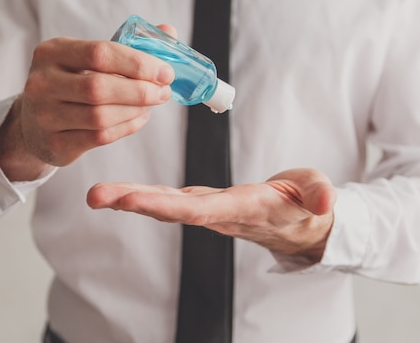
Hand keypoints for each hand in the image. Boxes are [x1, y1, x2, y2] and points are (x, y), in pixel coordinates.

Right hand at [0, 25, 176, 180]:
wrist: (34, 123)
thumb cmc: (71, 82)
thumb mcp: (89, 58)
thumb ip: (128, 45)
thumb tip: (169, 32)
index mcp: (51, 52)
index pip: (100, 53)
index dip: (137, 63)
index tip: (165, 72)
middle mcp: (42, 83)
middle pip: (99, 87)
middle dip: (140, 91)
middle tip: (164, 92)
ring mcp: (44, 116)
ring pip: (101, 116)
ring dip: (136, 110)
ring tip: (151, 104)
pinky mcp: (55, 144)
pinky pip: (100, 136)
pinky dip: (127, 127)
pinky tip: (139, 118)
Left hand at [87, 168, 335, 261]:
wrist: (302, 226)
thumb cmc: (308, 206)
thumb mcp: (318, 196)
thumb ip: (319, 196)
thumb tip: (324, 203)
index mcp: (244, 208)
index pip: (199, 209)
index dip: (165, 205)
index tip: (132, 200)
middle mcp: (219, 213)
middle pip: (171, 209)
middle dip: (133, 202)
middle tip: (95, 196)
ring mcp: (210, 210)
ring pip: (166, 204)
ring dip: (130, 200)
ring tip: (96, 195)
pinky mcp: (207, 203)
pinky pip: (171, 199)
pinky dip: (143, 196)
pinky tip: (120, 194)